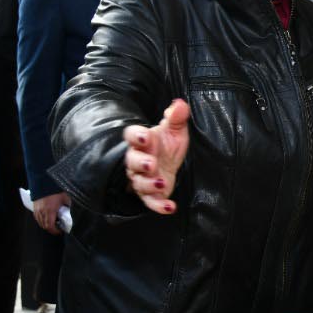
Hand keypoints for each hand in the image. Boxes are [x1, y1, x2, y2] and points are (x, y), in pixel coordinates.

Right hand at [33, 192, 70, 234]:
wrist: (44, 181)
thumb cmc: (55, 190)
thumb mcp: (65, 198)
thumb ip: (69, 206)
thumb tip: (72, 211)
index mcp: (50, 211)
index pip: (50, 226)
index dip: (55, 231)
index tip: (60, 231)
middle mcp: (42, 212)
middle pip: (44, 226)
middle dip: (51, 229)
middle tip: (57, 228)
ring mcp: (37, 209)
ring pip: (40, 222)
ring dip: (46, 225)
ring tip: (53, 223)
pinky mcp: (34, 206)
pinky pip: (37, 217)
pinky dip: (41, 220)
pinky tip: (46, 218)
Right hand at [124, 98, 189, 213]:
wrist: (165, 164)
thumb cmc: (165, 145)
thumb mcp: (174, 129)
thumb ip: (176, 117)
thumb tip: (180, 104)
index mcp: (141, 142)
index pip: (132, 136)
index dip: (137, 136)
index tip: (146, 137)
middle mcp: (137, 161)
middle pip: (132, 162)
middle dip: (140, 163)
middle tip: (151, 164)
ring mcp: (142, 179)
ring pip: (139, 183)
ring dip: (149, 184)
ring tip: (161, 182)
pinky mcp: (150, 195)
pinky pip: (151, 202)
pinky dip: (160, 206)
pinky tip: (171, 207)